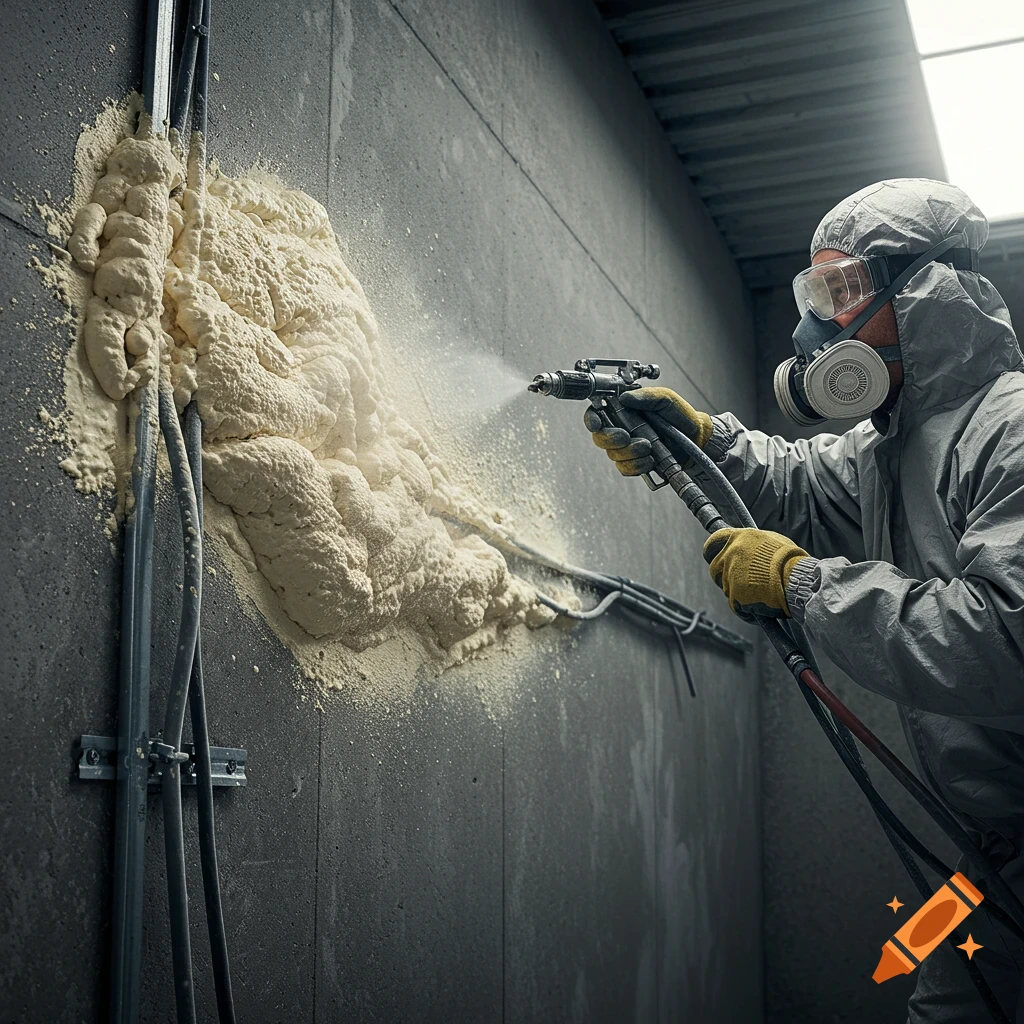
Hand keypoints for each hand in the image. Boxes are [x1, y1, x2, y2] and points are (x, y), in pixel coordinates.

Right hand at [583, 387, 712, 476]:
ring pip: (613, 455)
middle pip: (600, 438)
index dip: (591, 419)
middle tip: (626, 437)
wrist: (696, 438)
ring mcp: (627, 448)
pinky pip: (625, 469)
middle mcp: (621, 429)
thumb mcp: (666, 399)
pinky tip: (649, 460)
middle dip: (611, 439)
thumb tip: (624, 397)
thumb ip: (646, 396)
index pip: (596, 414)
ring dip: (629, 453)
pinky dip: (636, 466)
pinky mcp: (635, 463)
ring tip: (648, 447)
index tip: (596, 423)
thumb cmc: (680, 416)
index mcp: (623, 410)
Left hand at [702, 527, 809, 620]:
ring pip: (727, 590)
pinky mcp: (735, 596)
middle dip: (725, 578)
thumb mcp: (771, 542)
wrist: (798, 580)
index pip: (713, 542)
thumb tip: (747, 549)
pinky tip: (762, 607)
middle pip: (715, 570)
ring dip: (740, 594)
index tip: (714, 558)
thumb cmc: (791, 561)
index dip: (713, 552)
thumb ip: (753, 546)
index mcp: (739, 538)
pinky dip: (747, 610)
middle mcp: (730, 554)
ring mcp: (731, 575)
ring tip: (762, 594)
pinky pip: (736, 606)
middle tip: (742, 584)